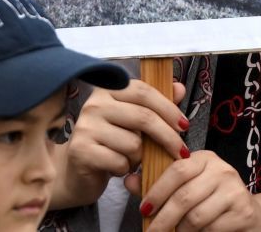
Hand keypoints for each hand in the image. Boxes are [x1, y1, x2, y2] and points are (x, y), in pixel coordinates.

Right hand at [50, 79, 188, 210]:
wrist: (76, 171)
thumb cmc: (110, 142)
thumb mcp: (134, 121)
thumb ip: (156, 104)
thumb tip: (179, 88)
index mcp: (108, 90)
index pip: (144, 92)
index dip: (168, 108)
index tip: (184, 125)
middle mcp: (94, 104)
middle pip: (143, 117)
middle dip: (168, 137)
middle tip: (180, 151)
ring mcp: (86, 127)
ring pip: (133, 143)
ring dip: (139, 157)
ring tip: (129, 158)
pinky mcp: (81, 151)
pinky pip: (120, 161)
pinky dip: (124, 169)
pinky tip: (116, 167)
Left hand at [139, 150, 260, 231]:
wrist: (248, 215)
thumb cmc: (211, 200)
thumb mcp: (186, 188)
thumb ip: (157, 185)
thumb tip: (128, 180)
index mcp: (205, 158)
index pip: (177, 170)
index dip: (157, 190)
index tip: (143, 209)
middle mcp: (222, 170)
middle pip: (184, 197)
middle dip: (162, 219)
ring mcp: (235, 190)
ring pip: (196, 217)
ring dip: (180, 230)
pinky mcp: (243, 211)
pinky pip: (210, 228)